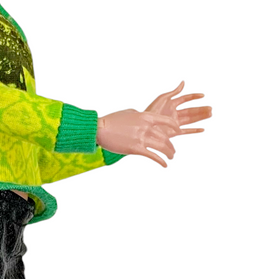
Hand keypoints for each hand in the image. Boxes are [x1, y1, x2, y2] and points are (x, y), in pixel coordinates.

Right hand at [96, 81, 210, 166]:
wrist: (100, 128)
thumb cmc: (112, 120)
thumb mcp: (130, 113)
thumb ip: (141, 116)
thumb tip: (147, 121)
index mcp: (146, 116)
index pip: (167, 121)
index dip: (175, 127)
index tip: (178, 131)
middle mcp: (146, 127)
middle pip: (165, 137)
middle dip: (171, 145)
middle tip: (173, 151)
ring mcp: (141, 138)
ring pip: (162, 147)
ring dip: (169, 153)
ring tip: (171, 157)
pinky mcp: (136, 149)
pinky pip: (153, 156)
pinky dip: (161, 161)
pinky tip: (164, 165)